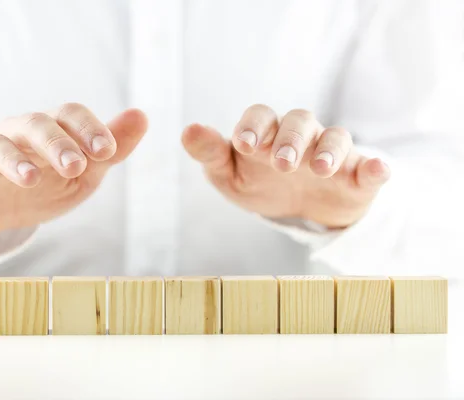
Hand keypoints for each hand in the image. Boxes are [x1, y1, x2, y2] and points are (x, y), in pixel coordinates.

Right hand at [0, 104, 147, 246]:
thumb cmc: (47, 186)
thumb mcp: (84, 173)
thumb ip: (111, 149)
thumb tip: (142, 116)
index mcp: (51, 131)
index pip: (69, 115)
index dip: (89, 128)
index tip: (108, 151)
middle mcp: (17, 135)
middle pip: (35, 124)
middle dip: (56, 143)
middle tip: (75, 165)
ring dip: (13, 159)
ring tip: (31, 178)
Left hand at [182, 106, 389, 228]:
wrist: (295, 208)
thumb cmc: (258, 183)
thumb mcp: (228, 173)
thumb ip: (211, 153)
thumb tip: (188, 130)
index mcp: (266, 132)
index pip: (260, 115)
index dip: (253, 126)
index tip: (244, 145)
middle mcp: (300, 136)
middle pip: (299, 122)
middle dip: (290, 140)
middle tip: (281, 164)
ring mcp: (331, 153)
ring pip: (335, 138)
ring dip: (328, 150)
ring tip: (319, 169)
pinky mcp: (357, 176)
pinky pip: (370, 166)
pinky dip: (375, 167)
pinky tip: (377, 170)